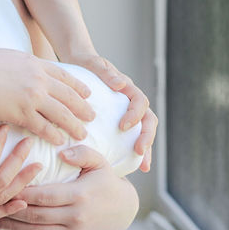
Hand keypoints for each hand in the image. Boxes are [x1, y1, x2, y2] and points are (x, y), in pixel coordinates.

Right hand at [0, 48, 95, 144]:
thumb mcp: (6, 57)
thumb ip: (20, 64)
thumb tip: (24, 66)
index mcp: (34, 63)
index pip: (63, 75)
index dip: (78, 85)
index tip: (87, 93)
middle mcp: (39, 79)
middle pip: (68, 95)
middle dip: (83, 107)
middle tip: (92, 116)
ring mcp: (33, 97)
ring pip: (62, 114)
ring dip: (74, 125)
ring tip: (82, 134)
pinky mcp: (23, 114)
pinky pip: (44, 127)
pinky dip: (55, 134)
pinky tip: (60, 140)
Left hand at [0, 145, 138, 229]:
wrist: (125, 209)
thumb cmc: (107, 181)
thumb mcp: (99, 161)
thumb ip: (81, 153)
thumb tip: (61, 152)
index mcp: (80, 195)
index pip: (45, 195)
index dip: (23, 192)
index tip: (5, 185)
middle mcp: (76, 216)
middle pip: (37, 215)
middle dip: (12, 210)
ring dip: (15, 227)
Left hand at [64, 53, 157, 171]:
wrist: (80, 63)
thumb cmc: (87, 63)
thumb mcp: (94, 64)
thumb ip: (107, 73)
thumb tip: (121, 84)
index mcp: (128, 88)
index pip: (140, 102)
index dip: (135, 115)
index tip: (123, 126)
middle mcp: (131, 101)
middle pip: (148, 119)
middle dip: (147, 136)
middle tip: (139, 151)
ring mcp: (128, 112)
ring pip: (143, 130)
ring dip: (146, 147)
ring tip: (143, 165)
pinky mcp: (120, 121)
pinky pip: (131, 136)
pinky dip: (134, 151)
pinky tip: (132, 165)